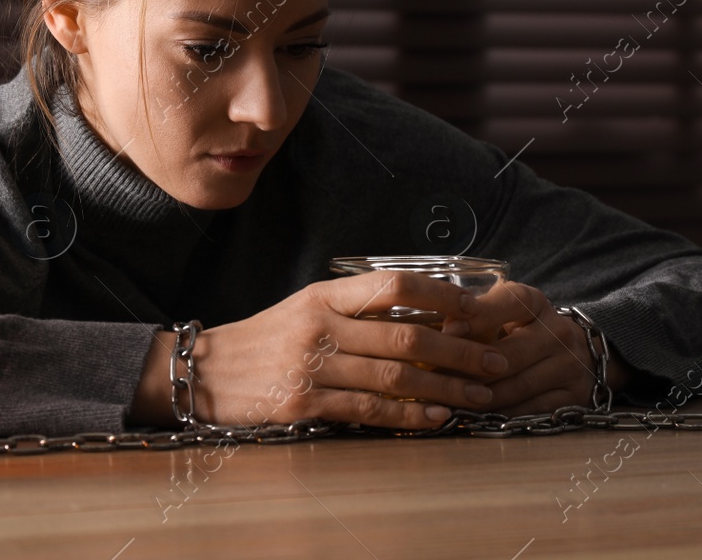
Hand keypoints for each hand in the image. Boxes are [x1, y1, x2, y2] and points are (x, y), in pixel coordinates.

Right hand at [131, 271, 512, 430]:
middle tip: (495, 361)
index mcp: (324, 296)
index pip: (394, 285)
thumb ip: (355, 309)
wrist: (206, 373)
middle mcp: (320, 325)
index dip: (442, 296)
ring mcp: (312, 365)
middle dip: (459, 350)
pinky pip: (368, 409)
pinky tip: (436, 416)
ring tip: (480, 395)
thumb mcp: (306, 308)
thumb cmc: (264, 340)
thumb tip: (421, 312)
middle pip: (405, 334)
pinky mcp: (303, 404)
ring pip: (395, 375)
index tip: (478, 311)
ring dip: (445, 387)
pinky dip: (408, 415)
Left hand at [436, 281, 632, 414]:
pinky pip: (528, 410)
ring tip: (444, 399)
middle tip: (433, 377)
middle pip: (509, 353)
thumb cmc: (522, 329)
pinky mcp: (572, 398)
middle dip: (469, 367)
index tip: (447, 329)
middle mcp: (557, 332)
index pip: (508, 303)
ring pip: (515, 386)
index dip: (478, 316)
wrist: (578, 353)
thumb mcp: (504, 310)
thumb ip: (473, 313)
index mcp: (535, 302)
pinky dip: (497, 414)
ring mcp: (569, 367)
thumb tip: (423, 324)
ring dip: (477, 396)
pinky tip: (472, 416)